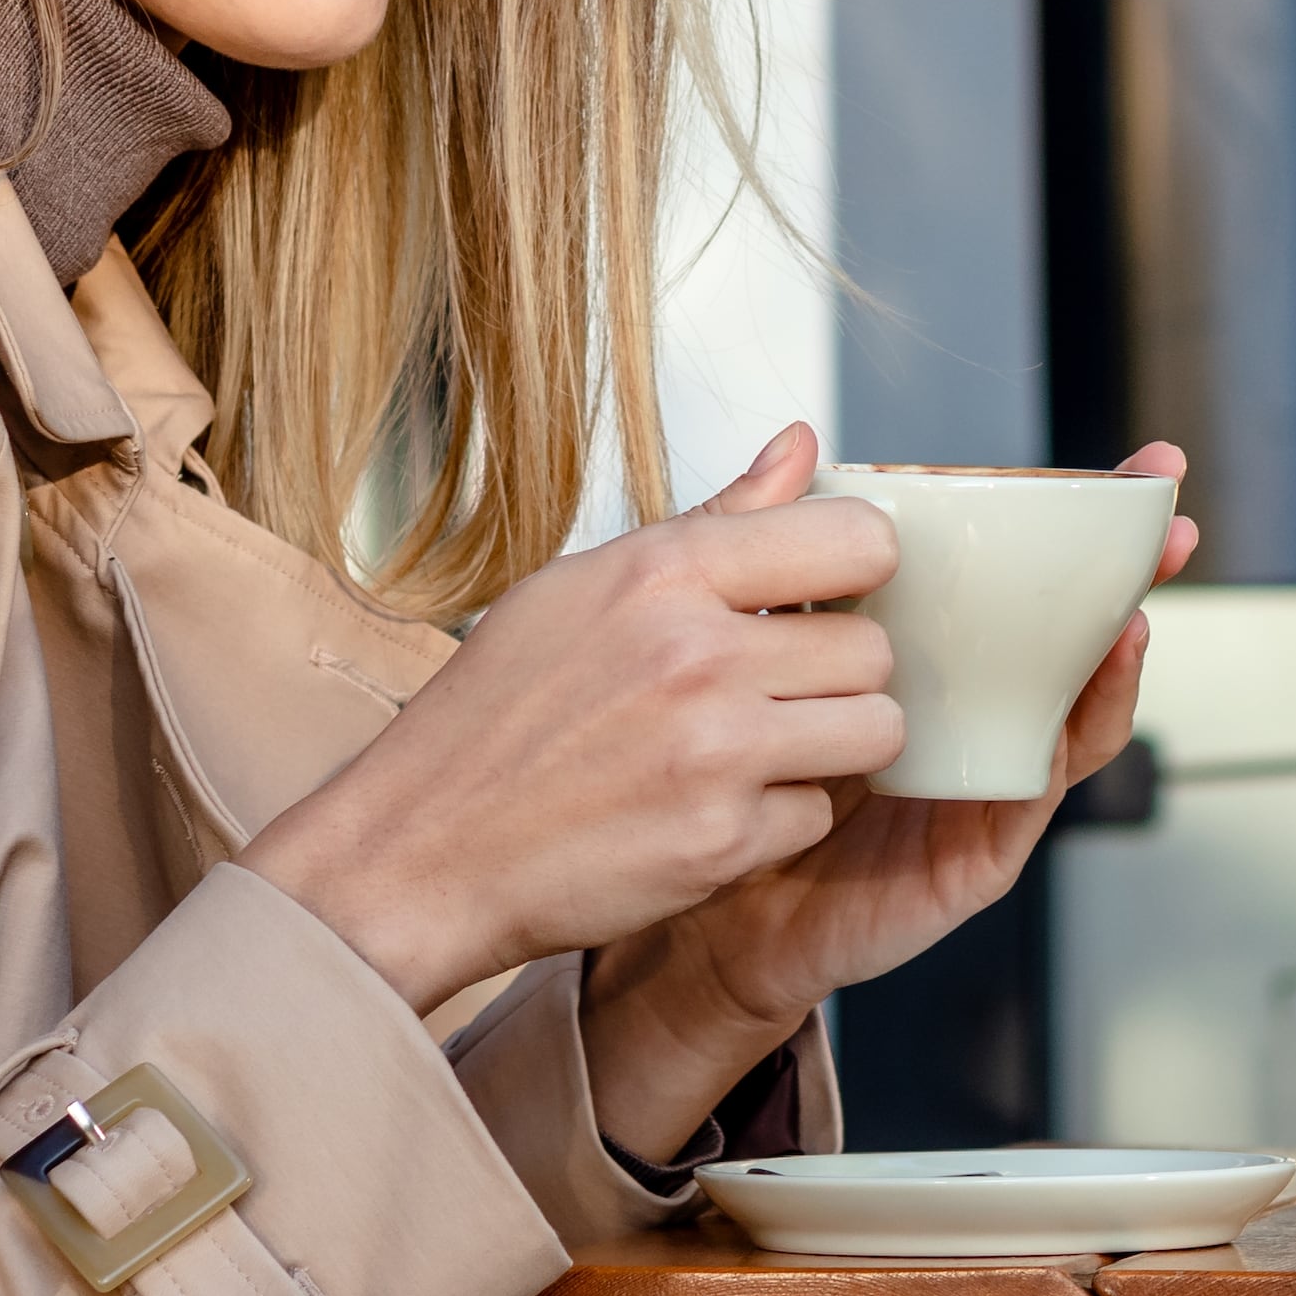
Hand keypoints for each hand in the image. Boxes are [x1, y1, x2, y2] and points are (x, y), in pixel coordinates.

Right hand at [238, 431, 903, 1016]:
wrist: (419, 851)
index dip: (859, 568)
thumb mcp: (585, 587)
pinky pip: (819, 815)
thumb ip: (716, 520)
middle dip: (838, 671)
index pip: (858, 537)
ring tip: (761, 747)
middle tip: (775, 690)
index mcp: (662, 572)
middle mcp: (697, 655)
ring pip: (875, 731)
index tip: (831, 594)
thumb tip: (801, 444)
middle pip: (872, 646)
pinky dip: (780, 819)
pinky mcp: (723, 843)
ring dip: (832, 745)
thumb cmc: (494, 715)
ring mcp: (715, 753)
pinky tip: (712, 807)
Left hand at [584, 439, 1195, 1160]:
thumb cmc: (746, 770)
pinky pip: (1038, 789)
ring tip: (1132, 611)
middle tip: (1172, 519)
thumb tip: (800, 436)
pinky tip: (1082, 702)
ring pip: (1072, 709)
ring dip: (1112, 659)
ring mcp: (988, 778)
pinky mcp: (978, 849)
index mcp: (937, 654)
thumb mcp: (757, 643)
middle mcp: (979, 711)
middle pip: (1071, 632)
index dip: (1083, 522)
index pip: (1025, 575)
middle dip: (1131, 574)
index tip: (1141, 468)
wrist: (710, 910)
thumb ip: (780, 547)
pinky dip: (1070, 741)